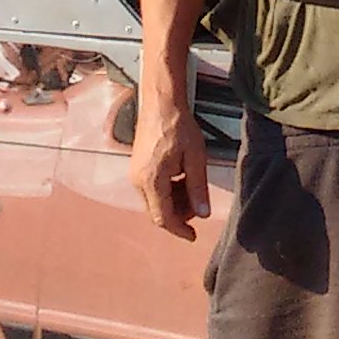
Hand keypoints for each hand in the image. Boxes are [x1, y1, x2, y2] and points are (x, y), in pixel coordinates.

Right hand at [128, 95, 211, 240]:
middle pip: (158, 212)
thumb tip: (203, 214)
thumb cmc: (178, 125)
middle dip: (179, 214)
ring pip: (155, 201)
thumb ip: (198, 188)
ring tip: (193, 187)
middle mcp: (138, 180)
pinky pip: (152, 189)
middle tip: (199, 203)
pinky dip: (168, 191)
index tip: (193, 236)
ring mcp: (135, 174)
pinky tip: (182, 178)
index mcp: (151, 180)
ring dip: (174, 202)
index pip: (163, 218)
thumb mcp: (195, 157)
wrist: (161, 102)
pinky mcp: (138, 167)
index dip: (179, 230)